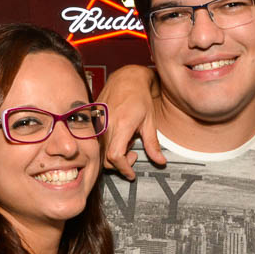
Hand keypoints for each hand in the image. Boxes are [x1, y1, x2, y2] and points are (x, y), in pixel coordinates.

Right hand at [98, 64, 165, 178]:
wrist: (126, 79)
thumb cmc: (139, 97)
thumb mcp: (150, 122)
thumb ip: (153, 144)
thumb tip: (160, 161)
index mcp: (122, 125)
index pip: (116, 156)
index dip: (124, 169)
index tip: (131, 174)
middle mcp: (106, 125)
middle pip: (107, 158)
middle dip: (121, 164)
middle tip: (134, 156)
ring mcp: (98, 124)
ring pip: (101, 152)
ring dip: (114, 156)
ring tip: (128, 144)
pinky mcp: (94, 122)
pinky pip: (97, 142)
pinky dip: (108, 147)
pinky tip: (119, 138)